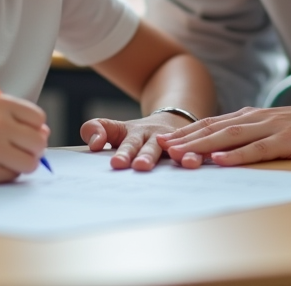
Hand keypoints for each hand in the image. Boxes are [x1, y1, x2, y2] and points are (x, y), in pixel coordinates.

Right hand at [0, 94, 49, 183]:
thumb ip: (19, 119)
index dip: (33, 129)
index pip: (39, 119)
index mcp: (0, 103)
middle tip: (16, 150)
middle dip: (32, 150)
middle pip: (39, 142)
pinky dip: (5, 174)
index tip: (20, 133)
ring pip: (31, 163)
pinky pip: (12, 177)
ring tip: (5, 159)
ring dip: (22, 165)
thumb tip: (45, 134)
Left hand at [82, 112, 202, 170]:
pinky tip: (196, 163)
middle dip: (145, 156)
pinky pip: (194, 153)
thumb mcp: (116, 129)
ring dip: (176, 155)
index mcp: (134, 133)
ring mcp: (173, 143)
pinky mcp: (189, 149)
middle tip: (139, 166)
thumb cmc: (138, 134)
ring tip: (179, 163)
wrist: (171, 123)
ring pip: (175, 149)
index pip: (123, 139)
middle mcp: (155, 136)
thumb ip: (96, 130)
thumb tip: (94, 143)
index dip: (117, 147)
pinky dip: (196, 157)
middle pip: (148, 146)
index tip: (111, 159)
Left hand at [156, 98, 290, 166]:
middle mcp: (261, 118)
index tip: (164, 139)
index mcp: (258, 115)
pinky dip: (237, 155)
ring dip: (201, 146)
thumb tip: (237, 148)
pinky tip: (219, 161)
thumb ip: (261, 135)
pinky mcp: (290, 140)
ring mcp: (275, 128)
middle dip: (185, 138)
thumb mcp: (286, 128)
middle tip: (158, 147)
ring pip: (229, 137)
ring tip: (177, 153)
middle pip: (215, 128)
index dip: (188, 132)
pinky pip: (258, 149)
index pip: (216, 123)